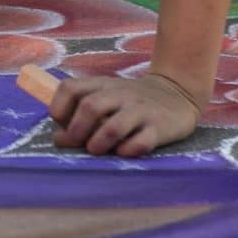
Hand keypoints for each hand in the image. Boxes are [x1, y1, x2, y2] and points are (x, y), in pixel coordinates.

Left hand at [49, 73, 203, 156]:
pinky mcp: (159, 128)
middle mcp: (120, 95)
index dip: (59, 108)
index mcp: (101, 85)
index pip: (70, 88)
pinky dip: (128, 150)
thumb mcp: (104, 98)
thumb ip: (79, 115)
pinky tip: (124, 152)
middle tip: (79, 143)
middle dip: (77, 130)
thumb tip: (59, 139)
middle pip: (90, 107)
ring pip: (113, 127)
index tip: (62, 125)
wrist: (177, 95)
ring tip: (97, 150)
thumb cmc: (129, 103)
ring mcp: (141, 110)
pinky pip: (141, 142)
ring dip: (98, 143)